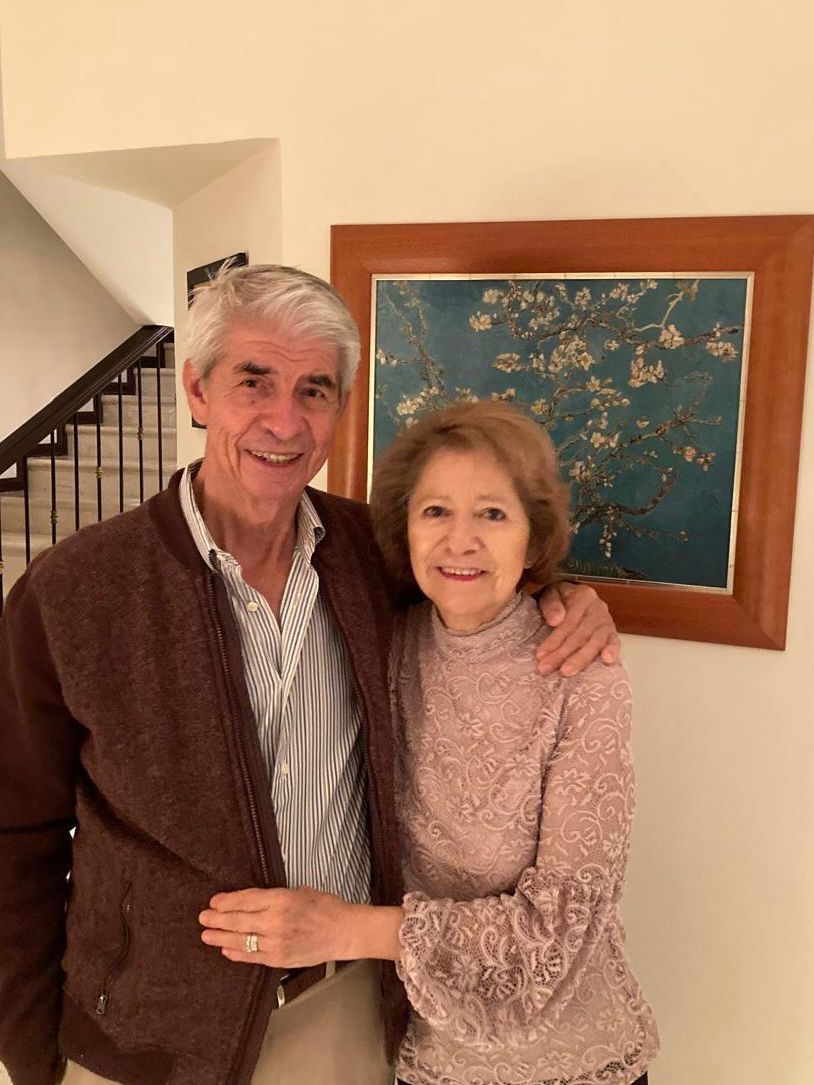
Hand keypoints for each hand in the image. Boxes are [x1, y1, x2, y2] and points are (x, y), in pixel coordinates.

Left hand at [199, 886, 354, 967]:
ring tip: (207, 935)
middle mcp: (275, 922)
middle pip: (238, 920)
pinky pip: (252, 956)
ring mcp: (276, 943)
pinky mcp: (279, 959)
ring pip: (241, 940)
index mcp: (281, 900)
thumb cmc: (325, 907)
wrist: (343, 932)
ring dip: (221, 937)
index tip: (214, 901)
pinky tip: (226, 949)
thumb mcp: (299, 891)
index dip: (227, 901)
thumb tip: (251, 901)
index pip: (246, 900)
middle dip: (217, 919)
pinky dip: (237, 953)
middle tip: (203, 918)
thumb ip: (274, 897)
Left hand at [536, 581, 619, 676]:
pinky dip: (612, 651)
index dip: (554, 640)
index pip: (569, 621)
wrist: (570, 597)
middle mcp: (598, 607)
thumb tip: (556, 620)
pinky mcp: (613, 633)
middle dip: (562, 654)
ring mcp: (607, 620)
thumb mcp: (550, 594)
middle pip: (580, 634)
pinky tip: (607, 661)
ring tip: (567, 671)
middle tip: (546, 668)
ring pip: (596, 641)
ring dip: (581, 659)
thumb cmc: (559, 599)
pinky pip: (615, 642)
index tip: (540, 655)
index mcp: (583, 595)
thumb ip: (551, 604)